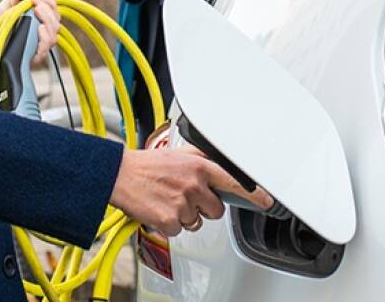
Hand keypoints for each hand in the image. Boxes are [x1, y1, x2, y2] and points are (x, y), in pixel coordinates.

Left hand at [0, 0, 59, 64]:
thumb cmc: (0, 17)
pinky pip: (45, 50)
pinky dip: (45, 37)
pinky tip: (40, 28)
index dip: (51, 4)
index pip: (55, 15)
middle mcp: (42, 35)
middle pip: (56, 25)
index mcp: (41, 22)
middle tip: (36, 4)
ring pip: (53, 37)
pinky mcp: (32, 57)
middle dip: (48, 11)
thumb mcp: (11, 1)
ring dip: (48, 21)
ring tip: (37, 11)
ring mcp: (38, 47)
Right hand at [109, 147, 273, 236]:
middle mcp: (194, 185)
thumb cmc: (146, 165)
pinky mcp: (169, 220)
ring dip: (185, 216)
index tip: (266, 201)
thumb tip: (216, 167)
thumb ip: (200, 160)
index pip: (234, 181)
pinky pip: (179, 231)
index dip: (253, 194)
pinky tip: (159, 209)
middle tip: (186, 197)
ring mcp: (182, 204)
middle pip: (216, 210)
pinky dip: (169, 225)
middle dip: (204, 208)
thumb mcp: (177, 154)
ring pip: (197, 222)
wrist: (119, 175)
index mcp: (198, 166)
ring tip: (168, 200)